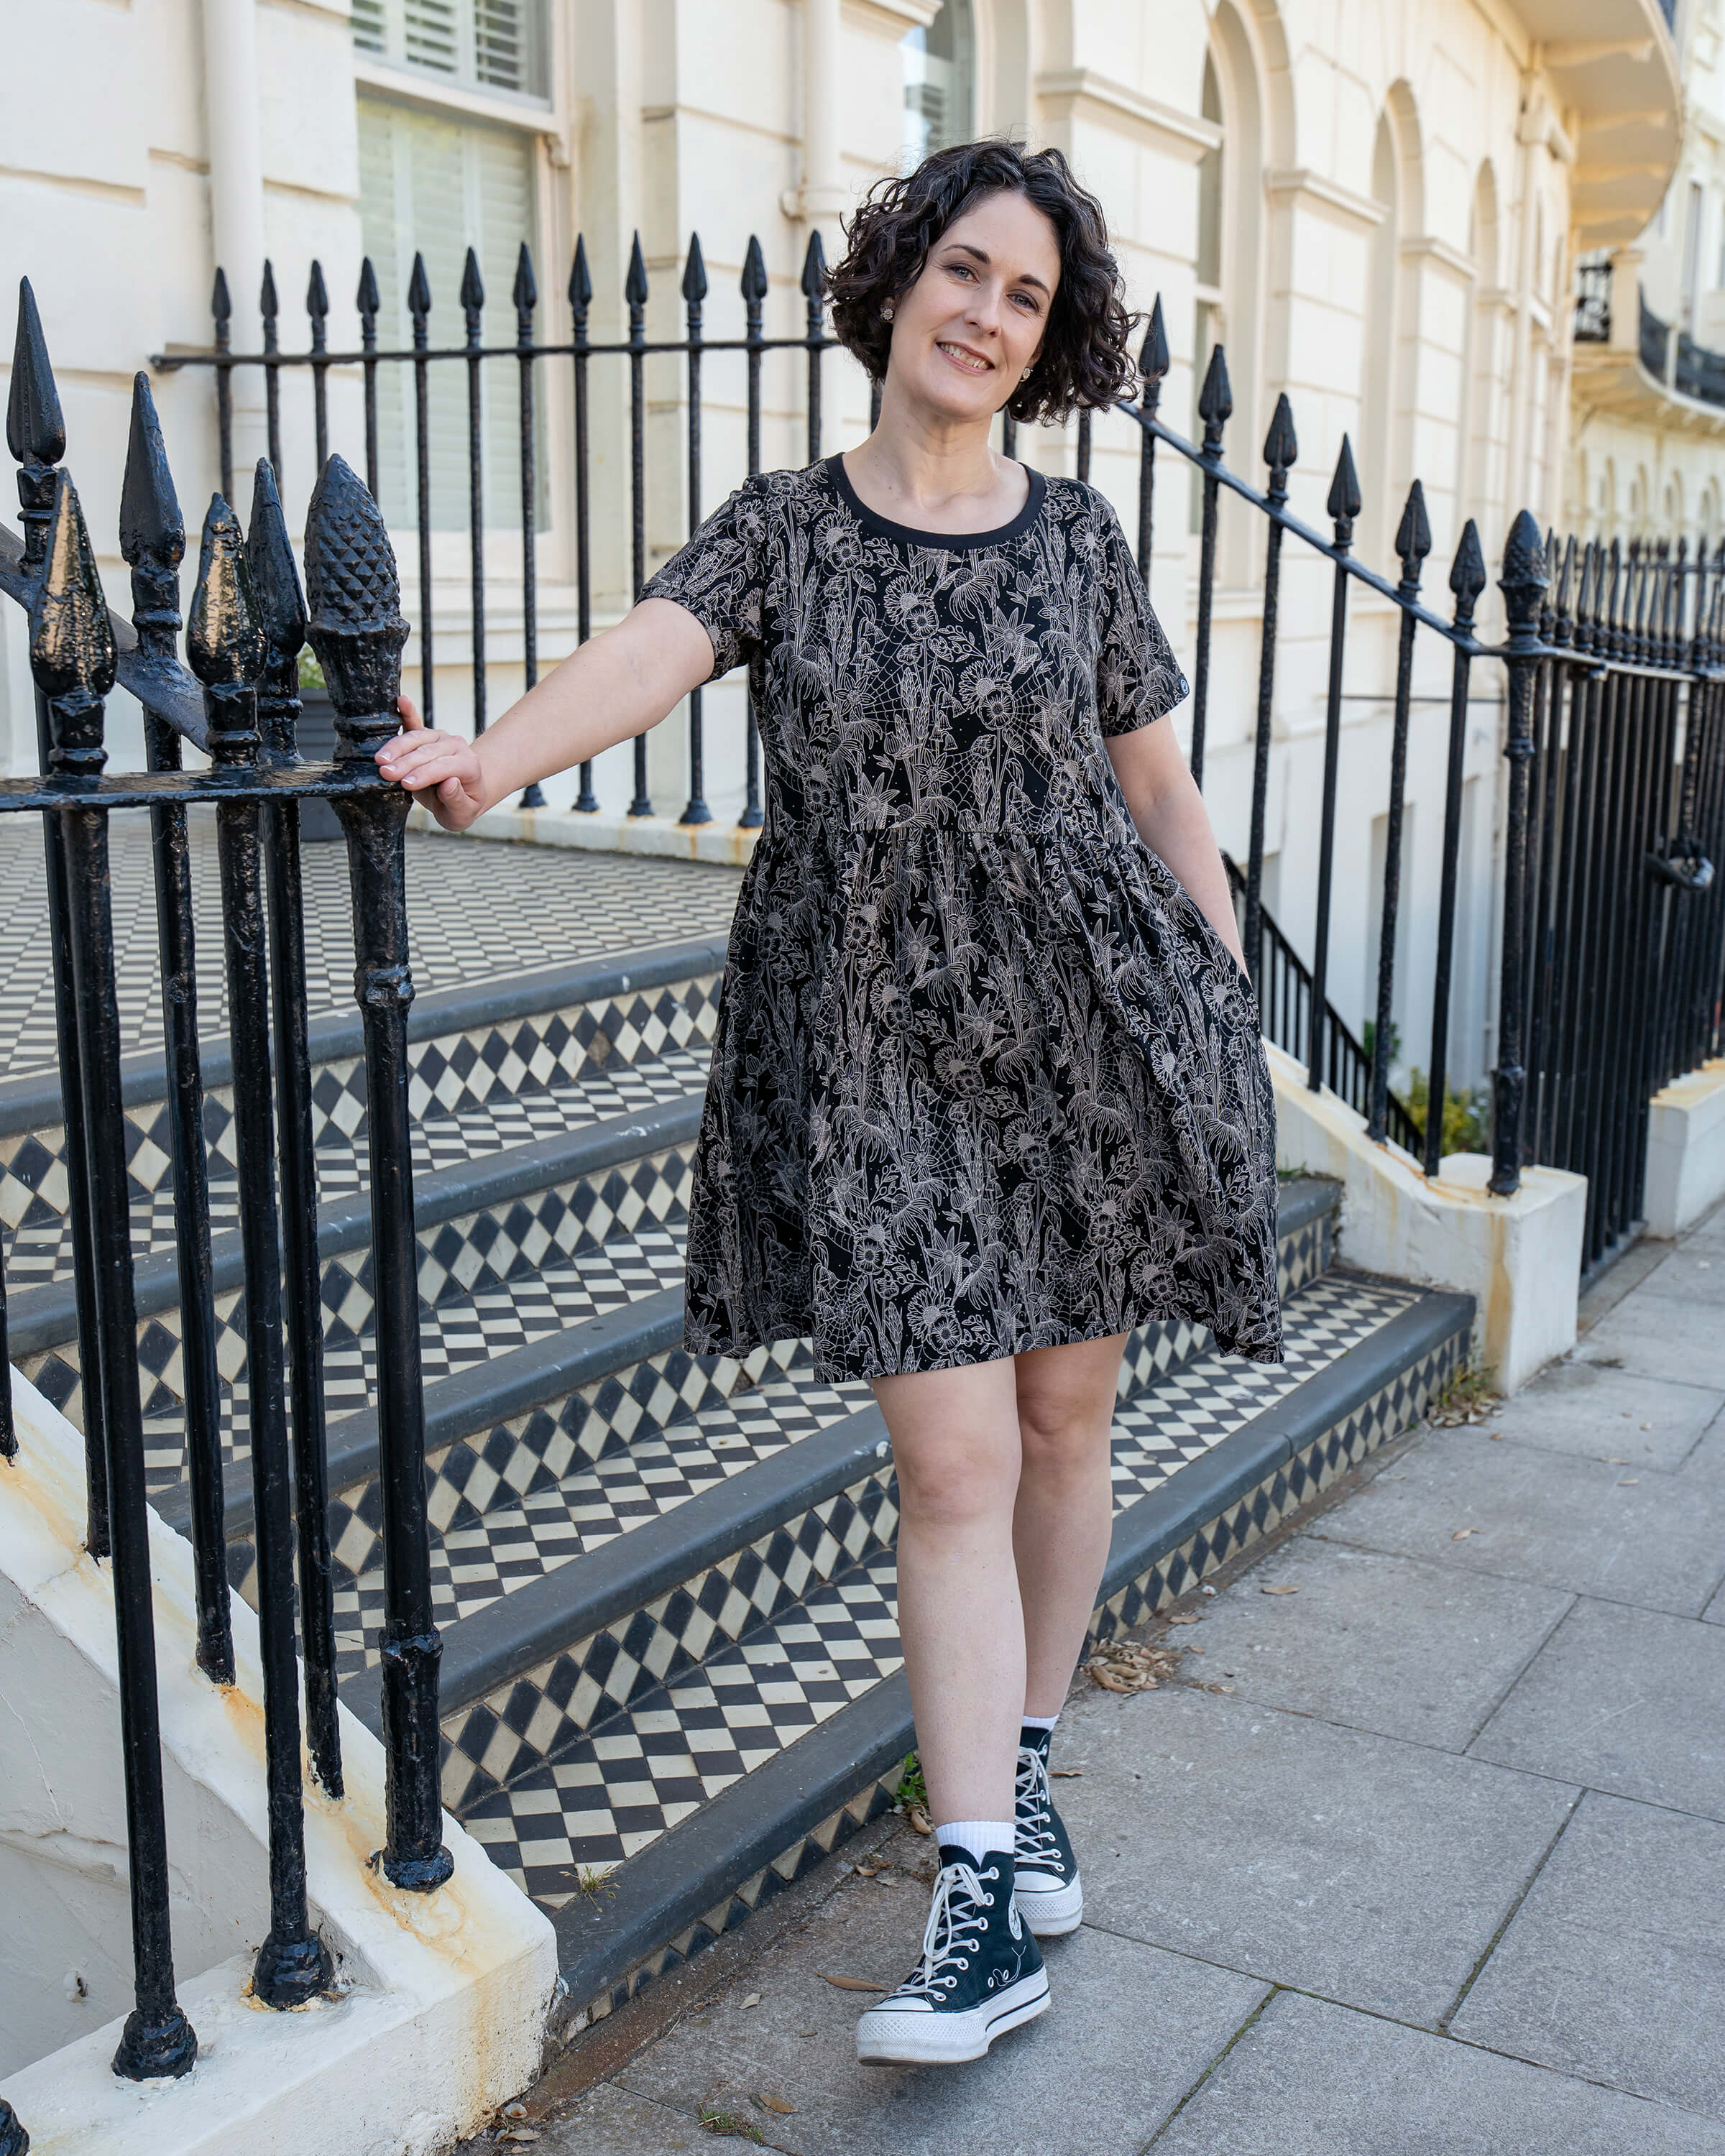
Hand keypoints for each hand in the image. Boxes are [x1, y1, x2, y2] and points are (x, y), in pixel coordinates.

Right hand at [375, 696, 487, 830]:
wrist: (463, 793)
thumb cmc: (461, 806)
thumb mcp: (463, 813)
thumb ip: (457, 800)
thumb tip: (449, 783)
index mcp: (469, 765)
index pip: (445, 767)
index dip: (424, 774)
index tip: (405, 784)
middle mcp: (456, 746)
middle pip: (428, 752)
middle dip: (405, 762)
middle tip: (386, 773)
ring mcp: (440, 737)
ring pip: (417, 739)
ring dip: (396, 747)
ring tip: (380, 760)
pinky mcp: (425, 735)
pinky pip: (415, 722)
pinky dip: (407, 711)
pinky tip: (401, 700)